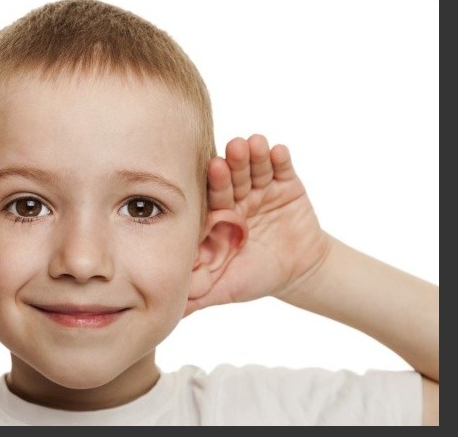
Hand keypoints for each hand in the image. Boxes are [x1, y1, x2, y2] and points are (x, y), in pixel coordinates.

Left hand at [191, 134, 330, 309]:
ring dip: (255, 155)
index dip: (215, 183)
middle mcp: (236, 197)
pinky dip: (280, 159)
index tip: (213, 166)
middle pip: (234, 177)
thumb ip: (195, 295)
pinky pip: (283, 169)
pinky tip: (278, 150)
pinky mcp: (286, 185)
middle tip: (233, 149)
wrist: (296, 273)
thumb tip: (161, 314)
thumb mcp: (223, 288)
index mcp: (217, 216)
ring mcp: (260, 189)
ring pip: (255, 168)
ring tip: (254, 143)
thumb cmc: (252, 278)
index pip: (214, 197)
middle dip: (234, 164)